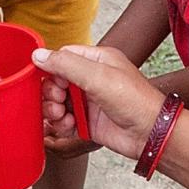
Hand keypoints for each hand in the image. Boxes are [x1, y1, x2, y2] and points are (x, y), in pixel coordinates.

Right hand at [36, 44, 169, 159]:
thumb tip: (38, 55)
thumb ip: (66, 64)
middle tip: (59, 102)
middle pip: (55, 81)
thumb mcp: (98, 76)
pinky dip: (60, 124)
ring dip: (53, 110)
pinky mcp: (87, 121)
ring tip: (63, 116)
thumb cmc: (135, 101)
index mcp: (97, 60)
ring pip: (56, 102)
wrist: (150, 134)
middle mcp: (91, 79)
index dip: (51, 69)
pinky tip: (69, 126)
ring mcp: (88, 101)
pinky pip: (63, 120)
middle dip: (51, 93)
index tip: (52, 81)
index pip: (62, 57)